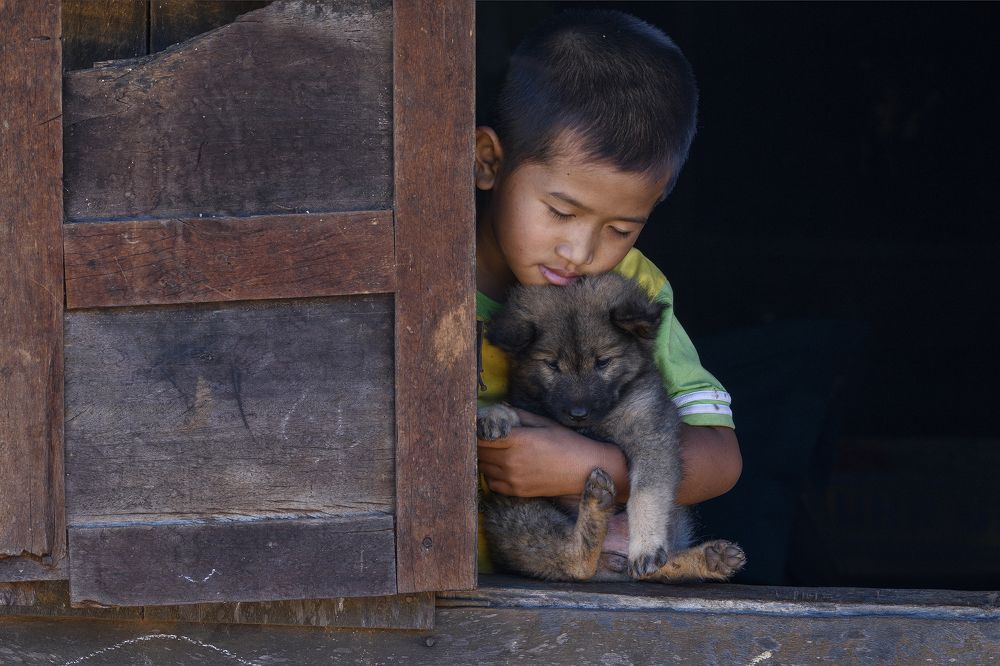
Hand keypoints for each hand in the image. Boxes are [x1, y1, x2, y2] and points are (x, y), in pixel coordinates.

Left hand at [477, 408, 626, 498]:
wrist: (584, 470)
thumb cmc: (567, 442)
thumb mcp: (543, 422)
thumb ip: (517, 415)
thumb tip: (497, 408)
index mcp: (518, 439)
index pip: (482, 434)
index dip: (475, 429)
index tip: (475, 424)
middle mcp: (511, 460)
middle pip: (478, 451)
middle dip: (476, 443)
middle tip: (478, 436)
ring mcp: (513, 478)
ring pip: (482, 467)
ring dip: (481, 458)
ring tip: (488, 450)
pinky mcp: (517, 491)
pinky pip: (491, 483)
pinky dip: (490, 474)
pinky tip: (498, 466)